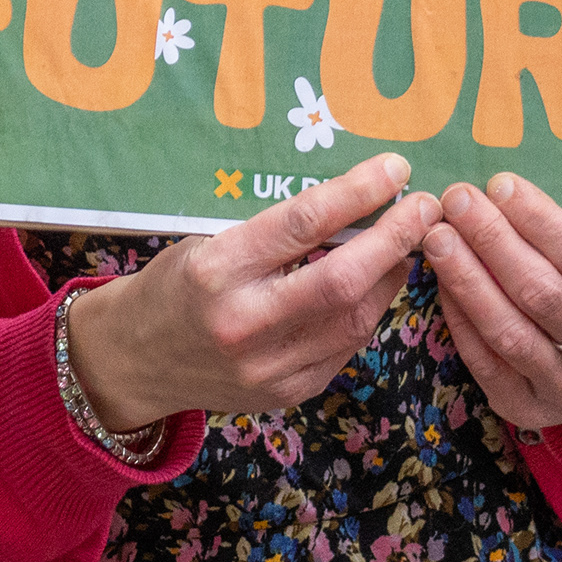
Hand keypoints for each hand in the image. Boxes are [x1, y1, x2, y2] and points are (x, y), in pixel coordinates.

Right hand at [64, 153, 432, 431]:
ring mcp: (269, 366)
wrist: (137, 360)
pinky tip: (375, 286)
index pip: (303, 223)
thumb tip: (355, 207)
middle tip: (425, 207)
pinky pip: (346, 346)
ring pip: (356, 317)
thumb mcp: (208, 242)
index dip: (357, 192)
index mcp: (217, 269)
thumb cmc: (175, 286)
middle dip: (395, 237)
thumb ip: (275, 234)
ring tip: (406, 243)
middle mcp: (244, 321)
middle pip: (343, 278)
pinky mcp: (288, 392)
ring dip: (391, 275)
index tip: (395, 169)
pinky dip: (368, 310)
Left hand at [422, 172, 561, 430]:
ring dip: (466, 278)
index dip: (539, 220)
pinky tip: (441, 281)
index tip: (499, 184)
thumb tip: (499, 194)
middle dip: (492, 240)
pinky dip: (459, 317)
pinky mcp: (528, 409)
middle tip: (456, 200)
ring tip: (437, 237)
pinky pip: (484, 361)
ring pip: (507, 330)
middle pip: (540, 293)